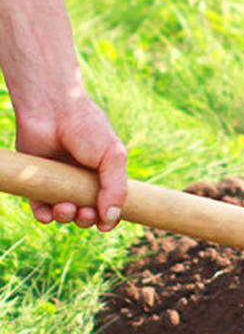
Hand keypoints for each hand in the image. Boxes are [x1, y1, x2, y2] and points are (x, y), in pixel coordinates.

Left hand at [15, 93, 127, 231]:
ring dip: (66, 218)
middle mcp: (81, 182)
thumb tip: (110, 221)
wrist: (52, 109)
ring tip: (65, 208)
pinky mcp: (36, 181)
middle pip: (86, 215)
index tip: (105, 223)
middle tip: (85, 213)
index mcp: (104, 177)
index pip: (109, 207)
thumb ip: (116, 189)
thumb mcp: (113, 158)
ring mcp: (58, 182)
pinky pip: (39, 207)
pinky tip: (48, 213)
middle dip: (86, 220)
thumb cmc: (88, 129)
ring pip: (63, 213)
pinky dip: (44, 215)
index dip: (108, 219)